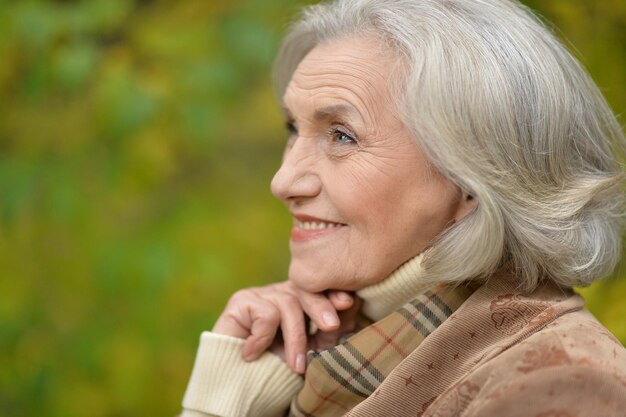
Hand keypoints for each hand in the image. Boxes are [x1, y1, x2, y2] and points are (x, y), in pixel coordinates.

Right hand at [212, 281, 358, 373]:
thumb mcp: (309, 350)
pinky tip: (253, 354)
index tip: (350, 303)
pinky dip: (263, 338)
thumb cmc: (276, 367)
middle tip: (331, 325)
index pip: (320, 290)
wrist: (239, 383)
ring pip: (288, 304)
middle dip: (321, 307)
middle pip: (306, 289)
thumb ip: (327, 333)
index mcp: (301, 300)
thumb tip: (350, 313)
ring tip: (296, 366)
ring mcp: (261, 294)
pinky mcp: (241, 300)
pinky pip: (265, 314)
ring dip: (295, 339)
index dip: (334, 294)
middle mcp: (282, 292)